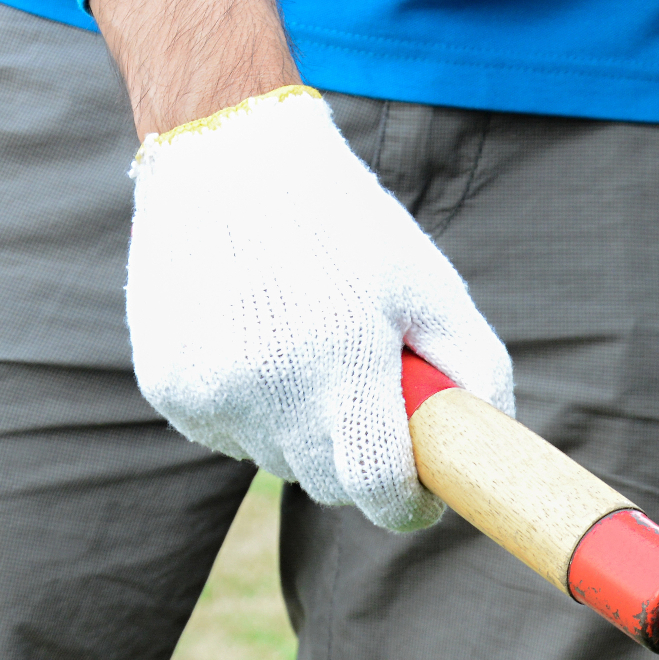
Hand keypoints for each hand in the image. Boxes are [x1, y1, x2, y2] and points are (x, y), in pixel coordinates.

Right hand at [91, 0, 509, 530]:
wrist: (227, 155)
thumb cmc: (348, 226)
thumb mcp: (433, 285)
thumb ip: (477, 370)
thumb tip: (489, 448)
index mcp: (342, 359)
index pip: (377, 488)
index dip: (408, 504)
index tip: (421, 494)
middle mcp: (266, 385)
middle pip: (329, 485)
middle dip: (361, 461)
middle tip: (369, 401)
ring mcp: (209, 391)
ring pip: (278, 461)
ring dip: (304, 431)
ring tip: (307, 347)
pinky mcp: (168, 389)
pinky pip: (229, 436)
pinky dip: (254, 411)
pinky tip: (256, 342)